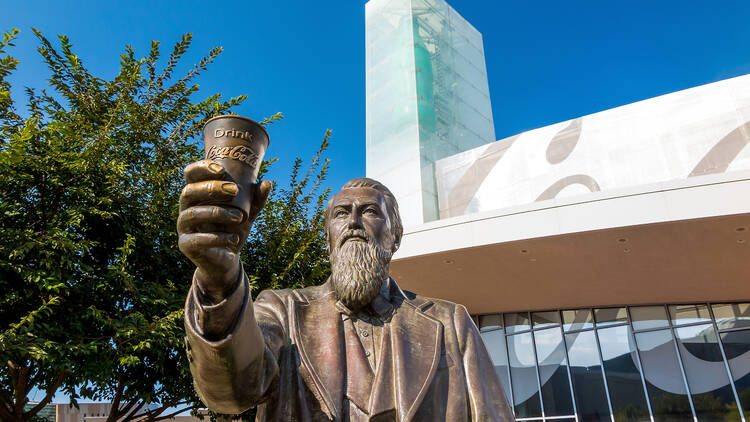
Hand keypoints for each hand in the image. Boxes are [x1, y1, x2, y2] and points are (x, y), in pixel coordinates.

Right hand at [177, 160, 270, 301]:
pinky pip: (196, 239)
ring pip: (193, 214)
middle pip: (188, 192)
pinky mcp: (186, 245)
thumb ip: (256, 199)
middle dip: (211, 188)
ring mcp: (183, 227)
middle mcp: (186, 208)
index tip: (221, 170)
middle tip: (235, 189)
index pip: (190, 174)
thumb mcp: (248, 213)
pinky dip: (217, 238)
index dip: (201, 168)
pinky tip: (234, 238)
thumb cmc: (234, 229)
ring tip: (240, 217)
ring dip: (217, 213)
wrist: (227, 259)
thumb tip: (266, 183)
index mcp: (197, 195)